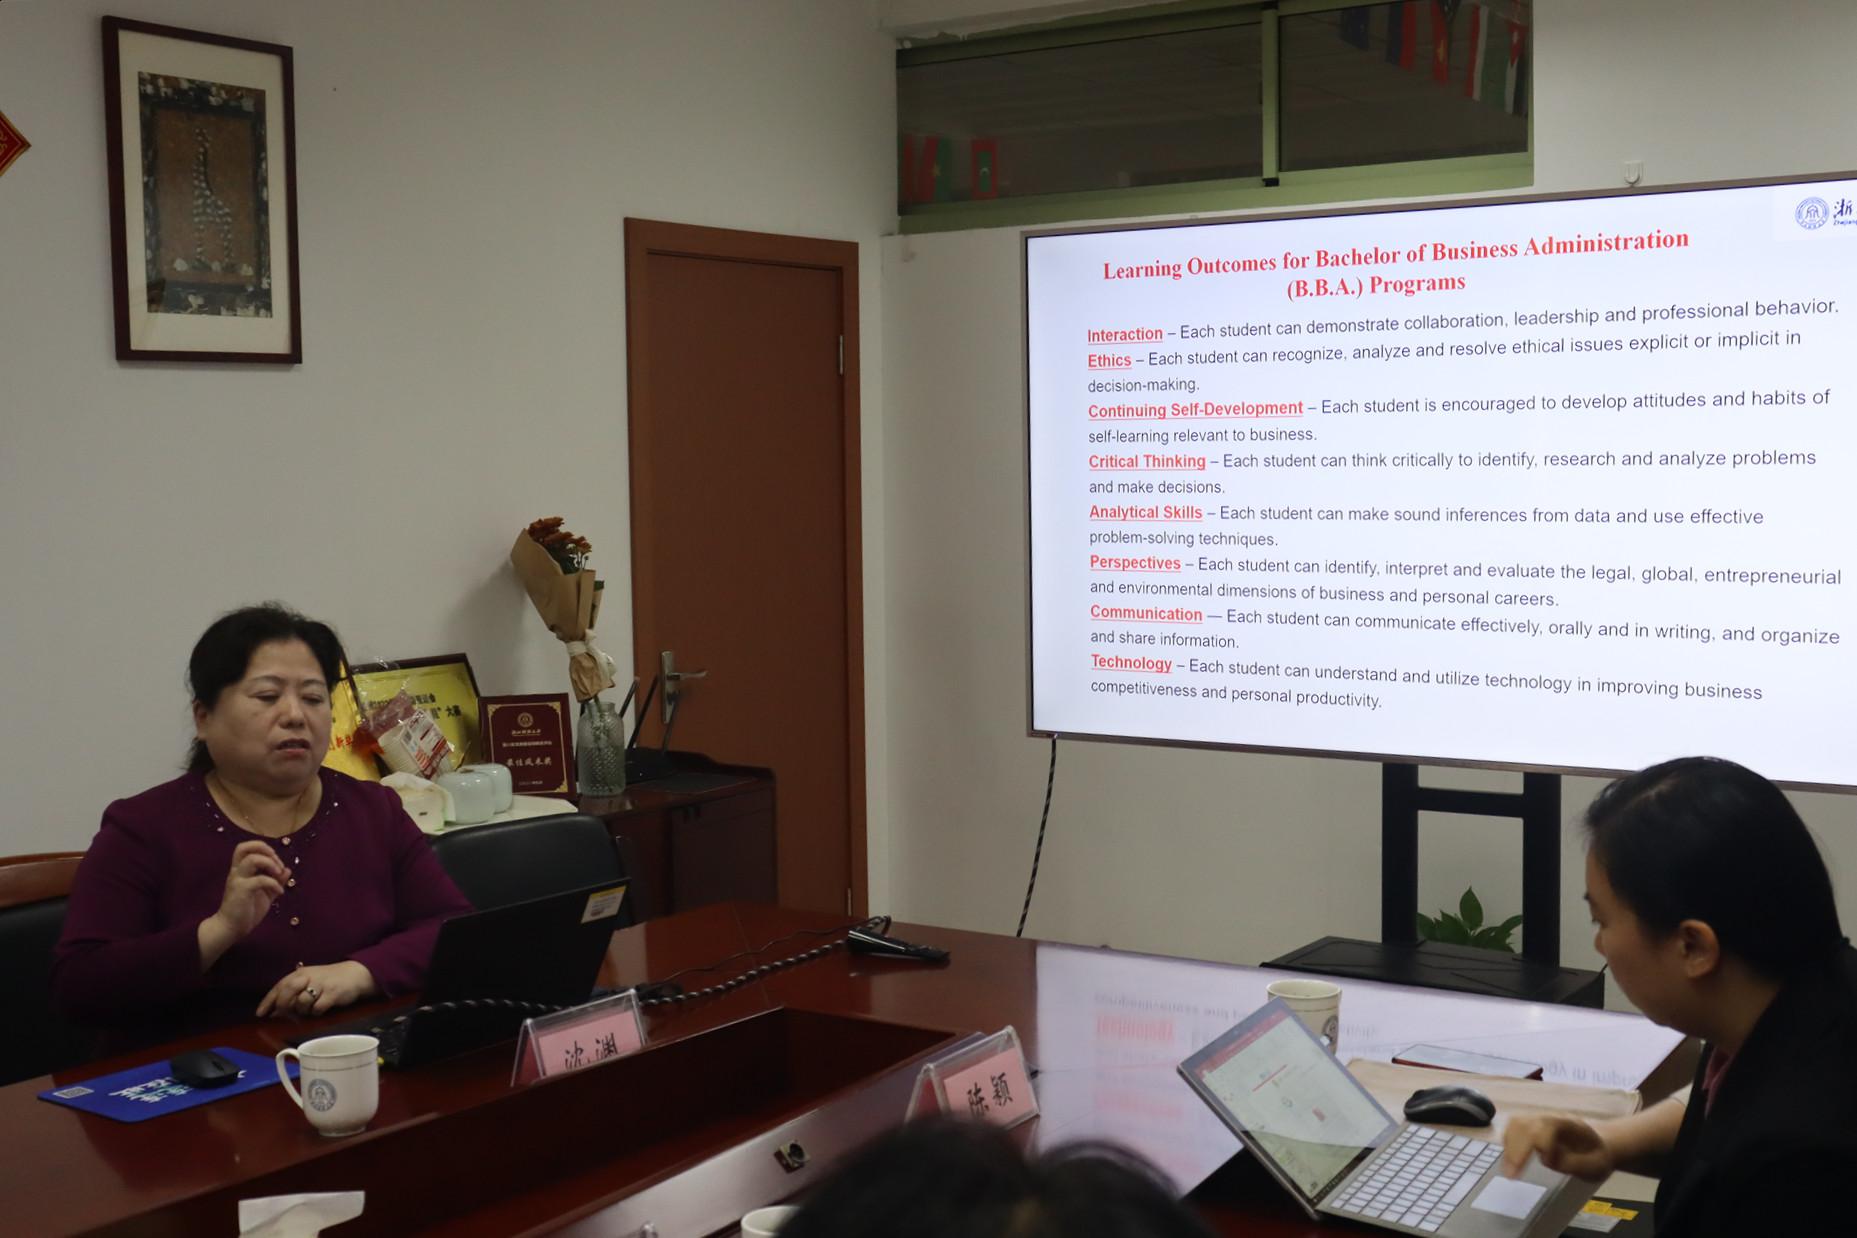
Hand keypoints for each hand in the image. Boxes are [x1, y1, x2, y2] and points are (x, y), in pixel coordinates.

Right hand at [198, 841, 291, 969]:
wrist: (231, 928)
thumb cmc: (246, 911)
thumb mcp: (265, 894)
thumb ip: (276, 881)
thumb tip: (288, 869)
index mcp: (241, 870)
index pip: (246, 848)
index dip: (264, 849)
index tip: (277, 863)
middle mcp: (237, 872)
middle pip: (244, 847)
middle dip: (265, 850)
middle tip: (277, 864)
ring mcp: (238, 880)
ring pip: (251, 859)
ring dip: (270, 864)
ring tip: (278, 875)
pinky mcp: (242, 891)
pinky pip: (259, 879)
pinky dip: (274, 883)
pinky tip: (280, 892)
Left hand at [257, 960, 376, 1018]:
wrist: (355, 975)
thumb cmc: (328, 979)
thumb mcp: (308, 981)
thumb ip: (291, 993)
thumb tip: (273, 1012)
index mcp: (299, 973)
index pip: (279, 987)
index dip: (268, 1001)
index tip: (260, 1014)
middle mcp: (307, 977)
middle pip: (286, 994)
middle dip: (284, 1006)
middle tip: (290, 1013)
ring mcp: (320, 985)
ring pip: (301, 1004)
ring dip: (304, 1011)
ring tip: (311, 1008)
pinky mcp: (331, 994)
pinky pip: (317, 1009)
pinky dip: (317, 1013)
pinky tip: (322, 1009)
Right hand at [1501, 1115, 1616, 1180]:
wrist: (1597, 1144)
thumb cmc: (1596, 1157)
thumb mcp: (1596, 1165)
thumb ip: (1574, 1163)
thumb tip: (1546, 1160)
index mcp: (1571, 1125)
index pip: (1548, 1125)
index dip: (1543, 1143)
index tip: (1546, 1162)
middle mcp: (1551, 1117)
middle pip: (1526, 1123)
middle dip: (1517, 1148)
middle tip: (1512, 1175)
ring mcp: (1539, 1119)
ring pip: (1515, 1123)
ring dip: (1509, 1146)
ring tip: (1508, 1170)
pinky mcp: (1530, 1125)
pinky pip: (1512, 1128)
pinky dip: (1508, 1144)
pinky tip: (1510, 1161)